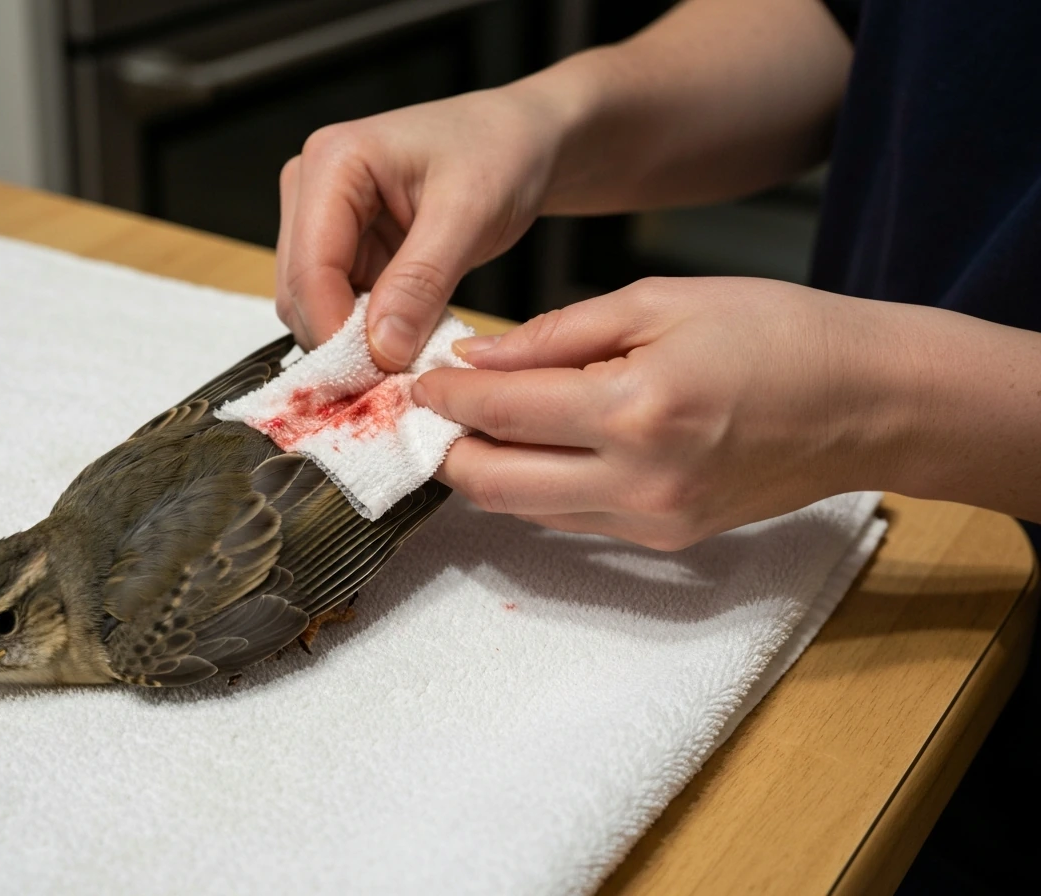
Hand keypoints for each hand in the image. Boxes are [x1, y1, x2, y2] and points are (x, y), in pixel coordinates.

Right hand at [275, 85, 564, 370]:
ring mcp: (320, 220)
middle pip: (299, 292)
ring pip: (312, 307)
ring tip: (408, 355)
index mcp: (333, 162)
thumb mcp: (470, 214)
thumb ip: (421, 281)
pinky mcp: (341, 248)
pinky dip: (366, 332)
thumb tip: (381, 349)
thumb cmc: (500, 153)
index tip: (380, 376)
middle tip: (398, 376)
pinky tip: (405, 338)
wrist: (519, 139)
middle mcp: (311, 188)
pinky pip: (338, 306)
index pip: (309, 268)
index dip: (337, 331)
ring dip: (353, 341)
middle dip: (342, 341)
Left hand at [413, 277, 908, 549]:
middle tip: (433, 411)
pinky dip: (538, 486)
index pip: (500, 412)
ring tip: (480, 423)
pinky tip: (537, 446)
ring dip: (489, 470)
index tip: (418, 380)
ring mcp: (653, 522)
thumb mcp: (659, 302)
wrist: (865, 401)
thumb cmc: (775, 333)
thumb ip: (556, 335)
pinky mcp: (665, 540)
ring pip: (526, 511)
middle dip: (447, 448)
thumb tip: (477, 358)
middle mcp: (639, 482)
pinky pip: (571, 521)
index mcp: (636, 409)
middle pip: (494, 485)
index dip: (444, 396)